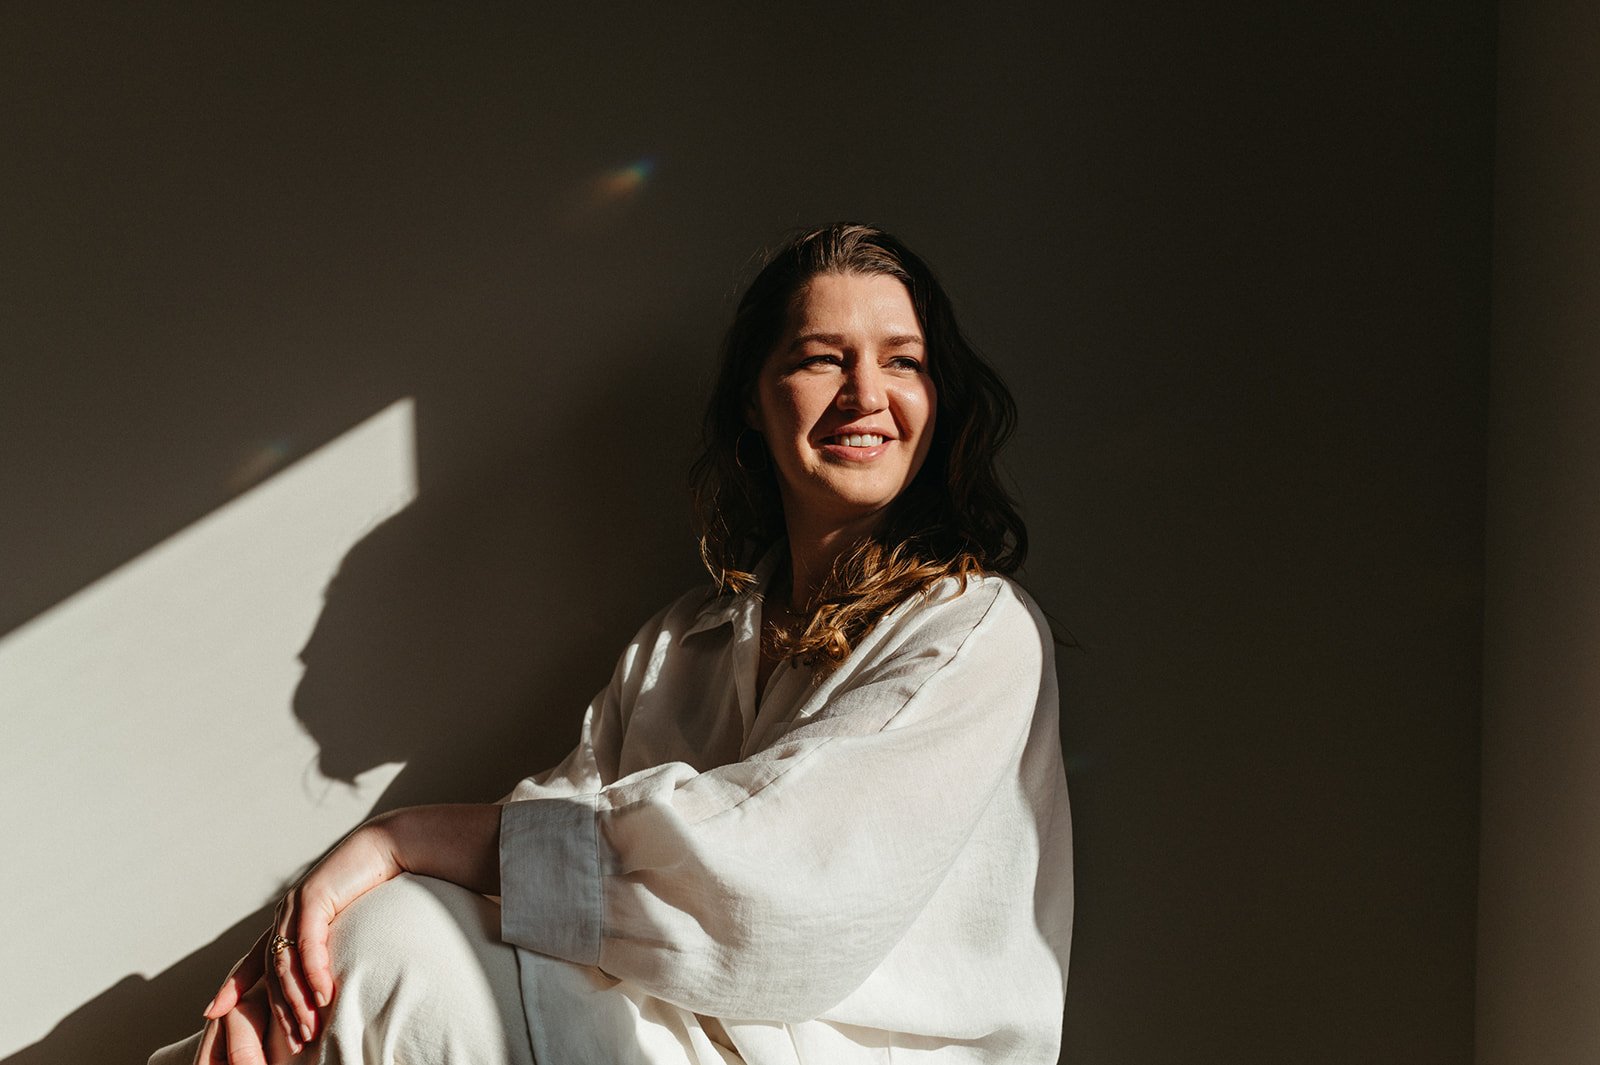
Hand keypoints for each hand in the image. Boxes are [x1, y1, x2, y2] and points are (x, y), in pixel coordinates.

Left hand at [203, 822, 402, 1052]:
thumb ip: (330, 947)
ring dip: (296, 1000)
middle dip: (280, 1011)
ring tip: (310, 1029)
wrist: (388, 847)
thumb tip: (330, 982)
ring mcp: (295, 906)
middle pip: (270, 972)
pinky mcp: (312, 899)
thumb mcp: (346, 923)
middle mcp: (285, 914)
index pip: (253, 959)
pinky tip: (324, 995)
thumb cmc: (374, 885)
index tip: (210, 1013)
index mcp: (289, 920)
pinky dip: (313, 974)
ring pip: (285, 963)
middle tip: (294, 1043)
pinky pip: (306, 945)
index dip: (231, 986)